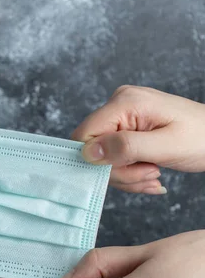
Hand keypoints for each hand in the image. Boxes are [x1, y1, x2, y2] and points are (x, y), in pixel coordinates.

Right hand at [72, 85, 204, 193]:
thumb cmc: (202, 138)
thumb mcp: (166, 146)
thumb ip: (126, 147)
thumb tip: (88, 153)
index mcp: (125, 102)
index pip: (85, 135)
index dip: (97, 160)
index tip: (128, 170)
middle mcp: (119, 104)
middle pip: (93, 148)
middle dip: (118, 170)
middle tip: (149, 174)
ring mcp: (122, 115)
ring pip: (103, 156)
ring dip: (126, 174)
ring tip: (153, 175)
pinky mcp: (126, 126)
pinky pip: (114, 154)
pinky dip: (130, 170)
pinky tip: (150, 172)